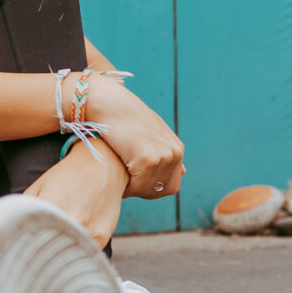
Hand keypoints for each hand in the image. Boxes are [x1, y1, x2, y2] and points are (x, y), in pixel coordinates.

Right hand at [84, 76, 184, 200]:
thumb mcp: (150, 134)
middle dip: (143, 190)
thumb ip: (164, 151)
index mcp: (176, 149)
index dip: (151, 187)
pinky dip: (124, 186)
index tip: (132, 181)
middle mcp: (174, 153)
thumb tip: (183, 172)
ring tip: (116, 177)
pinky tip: (113, 174)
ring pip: (148, 190)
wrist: (108, 102)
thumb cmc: (122, 118)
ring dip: (132, 189)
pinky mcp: (147, 159)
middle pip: (162, 190)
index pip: (171, 185)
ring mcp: (162, 156)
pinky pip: (136, 186)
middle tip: (124, 182)